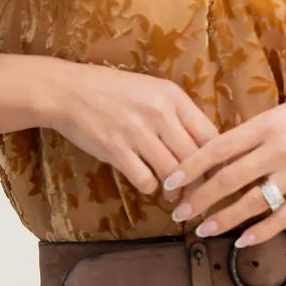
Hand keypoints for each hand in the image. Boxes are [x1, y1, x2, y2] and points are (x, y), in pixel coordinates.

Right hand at [47, 62, 219, 193]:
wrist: (68, 92)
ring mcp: (137, 132)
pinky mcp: (116, 150)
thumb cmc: (114, 91)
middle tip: (199, 193)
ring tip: (174, 194)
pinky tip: (148, 183)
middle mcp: (159, 112)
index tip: (216, 173)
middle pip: (195, 158)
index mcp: (173, 96)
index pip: (210, 134)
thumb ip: (179, 113)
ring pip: (173, 173)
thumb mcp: (153, 90)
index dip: (217, 159)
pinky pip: (146, 181)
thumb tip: (207, 145)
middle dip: (200, 181)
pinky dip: (150, 188)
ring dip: (176, 189)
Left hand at [160, 92, 285, 247]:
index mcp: (265, 125)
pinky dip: (260, 232)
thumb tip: (212, 155)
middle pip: (229, 178)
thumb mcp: (278, 115)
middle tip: (178, 212)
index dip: (191, 166)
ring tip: (202, 229)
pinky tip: (241, 241)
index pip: (218, 147)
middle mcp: (279, 149)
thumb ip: (249, 135)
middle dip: (199, 198)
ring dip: (223, 219)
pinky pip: (282, 218)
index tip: (169, 182)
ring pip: (252, 202)